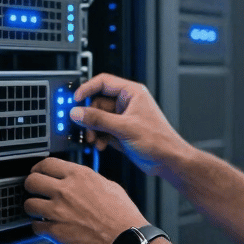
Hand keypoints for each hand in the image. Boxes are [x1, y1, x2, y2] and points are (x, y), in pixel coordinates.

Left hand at [24, 157, 147, 243]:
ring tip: (40, 211)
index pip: (46, 163)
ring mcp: (58, 211)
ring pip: (29, 204)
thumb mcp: (109, 185)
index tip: (37, 172)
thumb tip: (79, 180)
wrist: (127, 240)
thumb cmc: (122, 215)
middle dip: (31, 186)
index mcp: (79, 176)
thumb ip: (88, 180)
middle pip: (31, 181)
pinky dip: (39, 227)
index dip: (38, 168)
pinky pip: (35, 227)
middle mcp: (66, 191)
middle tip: (35, 191)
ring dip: (33, 208)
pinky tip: (47, 227)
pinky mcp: (56, 232)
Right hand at [69, 73, 188, 176]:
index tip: (74, 99)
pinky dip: (99, 137)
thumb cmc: (158, 140)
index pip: (103, 82)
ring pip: (98, 118)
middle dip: (89, 116)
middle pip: (97, 103)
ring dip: (93, 129)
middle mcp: (127, 103)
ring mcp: (123, 118)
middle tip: (82, 126)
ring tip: (93, 139)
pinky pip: (102, 130)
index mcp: (131, 93)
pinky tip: (100, 145)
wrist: (168, 161)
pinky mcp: (121, 132)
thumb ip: (98, 119)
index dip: (87, 89)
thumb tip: (78, 112)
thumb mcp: (124, 127)